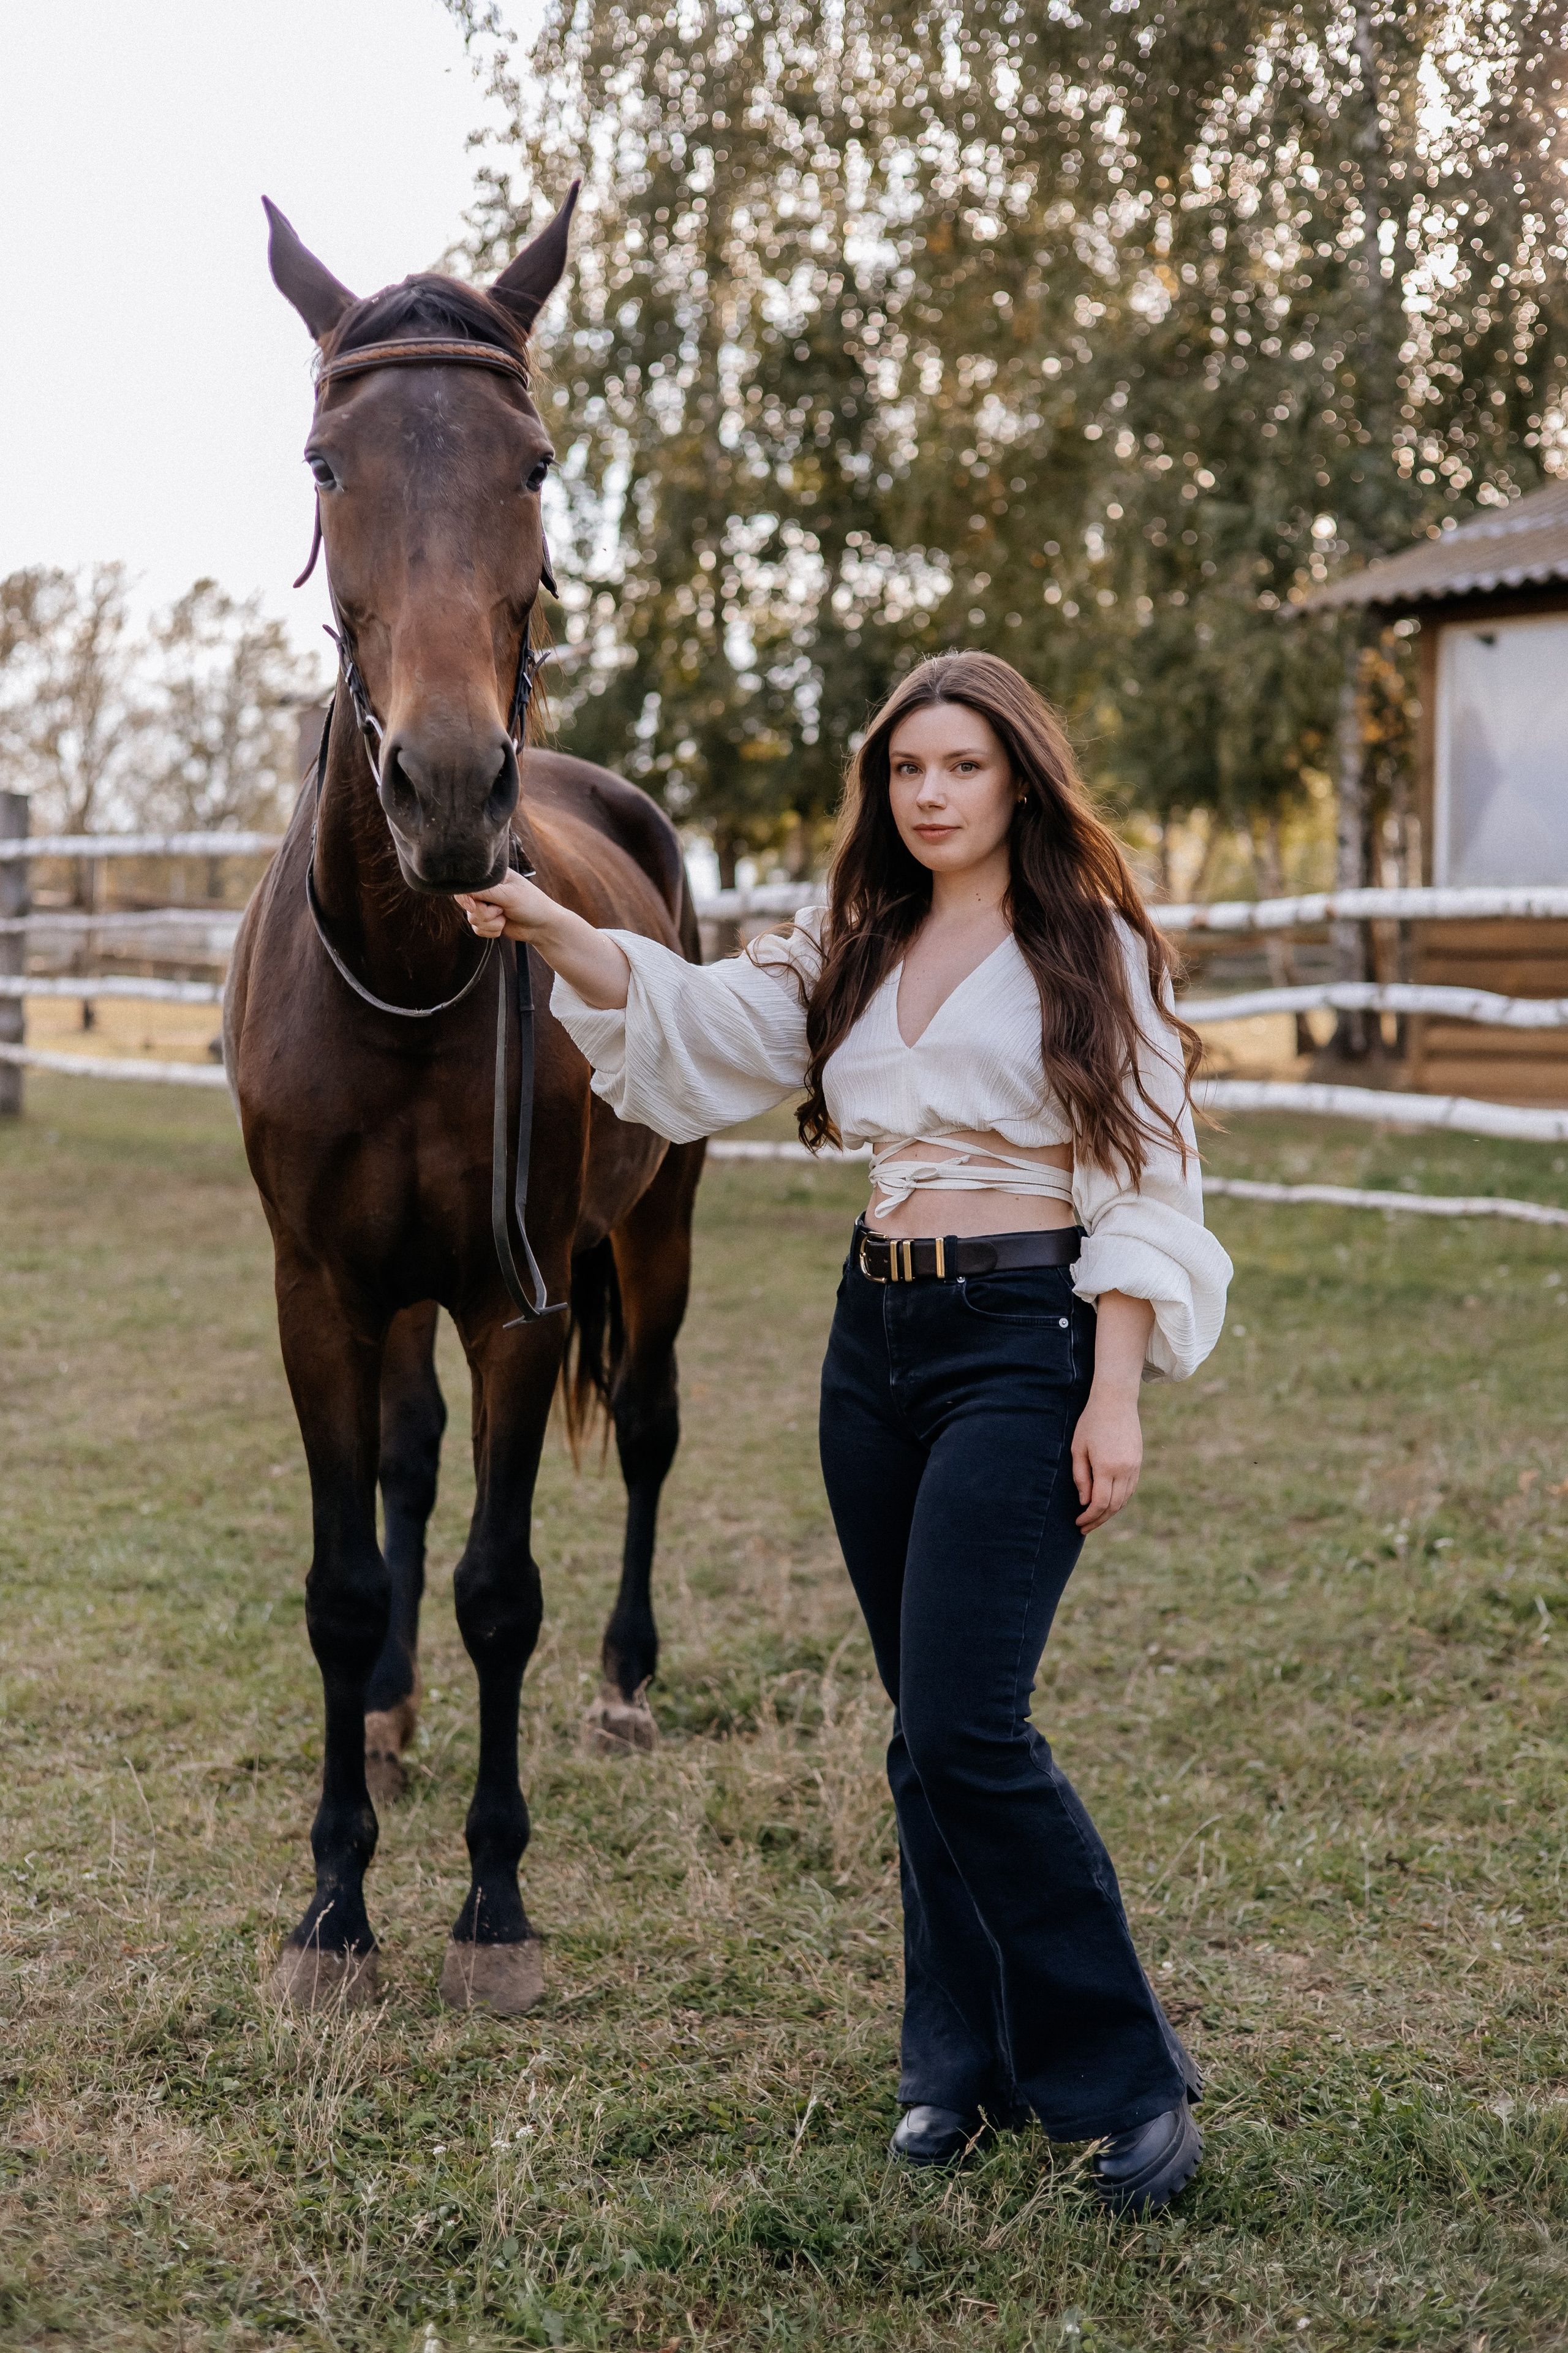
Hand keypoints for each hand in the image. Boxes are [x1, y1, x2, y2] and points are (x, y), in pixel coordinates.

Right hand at [455, 873, 548, 941]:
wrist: (542, 927)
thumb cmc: (531, 905)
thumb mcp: (509, 895)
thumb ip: (486, 892)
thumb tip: (464, 890)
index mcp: (491, 877)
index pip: (467, 885)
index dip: (465, 898)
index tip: (473, 907)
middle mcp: (486, 890)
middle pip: (467, 904)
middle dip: (484, 913)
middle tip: (501, 911)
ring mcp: (486, 906)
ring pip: (472, 919)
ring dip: (491, 923)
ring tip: (505, 916)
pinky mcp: (488, 921)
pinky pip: (478, 929)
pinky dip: (491, 931)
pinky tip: (503, 925)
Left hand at [1071, 1385, 1142, 1532]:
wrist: (1116, 1401)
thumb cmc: (1090, 1422)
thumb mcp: (1078, 1448)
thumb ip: (1081, 1477)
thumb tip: (1085, 1502)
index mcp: (1107, 1467)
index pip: (1100, 1503)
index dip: (1089, 1517)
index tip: (1078, 1523)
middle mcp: (1124, 1470)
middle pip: (1114, 1506)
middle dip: (1098, 1520)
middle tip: (1084, 1527)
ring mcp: (1134, 1466)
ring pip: (1124, 1499)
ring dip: (1110, 1512)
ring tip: (1095, 1518)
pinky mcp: (1138, 1462)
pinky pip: (1131, 1489)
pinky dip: (1120, 1500)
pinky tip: (1108, 1503)